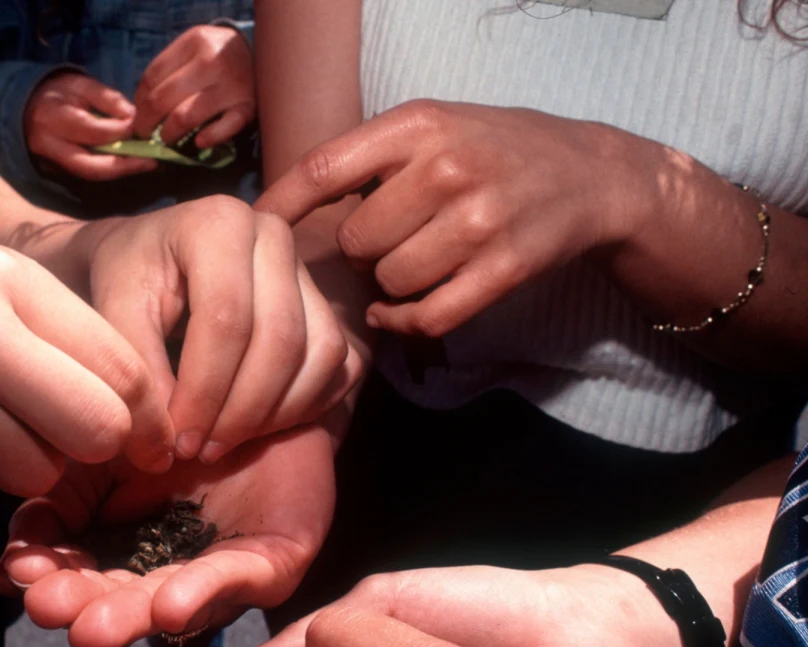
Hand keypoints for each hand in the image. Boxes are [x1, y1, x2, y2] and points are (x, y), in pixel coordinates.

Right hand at [0, 244, 174, 508]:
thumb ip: (62, 339)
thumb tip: (144, 416)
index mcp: (4, 277)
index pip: (123, 366)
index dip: (144, 419)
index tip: (140, 443)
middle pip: (96, 429)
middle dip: (90, 454)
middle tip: (61, 446)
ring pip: (35, 474)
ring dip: (18, 471)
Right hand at [0, 424, 335, 646]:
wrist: (265, 391)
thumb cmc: (182, 418)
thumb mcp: (106, 447)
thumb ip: (63, 491)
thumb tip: (16, 548)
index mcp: (121, 549)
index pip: (73, 568)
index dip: (44, 572)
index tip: (16, 571)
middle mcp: (167, 572)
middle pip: (116, 597)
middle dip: (80, 605)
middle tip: (45, 609)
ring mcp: (219, 573)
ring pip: (168, 601)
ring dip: (127, 616)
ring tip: (91, 631)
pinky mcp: (272, 563)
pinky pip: (235, 579)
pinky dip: (200, 593)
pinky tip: (169, 604)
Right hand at [25, 72, 158, 180]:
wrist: (24, 107)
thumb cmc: (56, 93)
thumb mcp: (80, 84)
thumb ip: (107, 98)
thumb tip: (133, 116)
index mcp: (54, 118)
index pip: (95, 132)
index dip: (122, 132)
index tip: (144, 127)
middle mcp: (50, 146)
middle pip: (91, 166)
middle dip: (125, 166)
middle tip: (154, 162)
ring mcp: (50, 163)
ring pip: (90, 175)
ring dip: (121, 172)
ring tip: (147, 164)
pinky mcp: (55, 172)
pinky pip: (86, 175)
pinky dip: (110, 171)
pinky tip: (130, 164)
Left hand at [76, 197, 359, 463]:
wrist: (143, 261)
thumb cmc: (124, 283)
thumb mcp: (110, 317)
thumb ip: (136, 375)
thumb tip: (163, 446)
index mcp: (219, 223)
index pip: (226, 319)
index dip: (205, 391)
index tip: (177, 440)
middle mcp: (274, 234)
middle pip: (280, 339)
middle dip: (241, 412)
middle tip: (200, 451)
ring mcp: (305, 269)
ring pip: (319, 354)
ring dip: (275, 416)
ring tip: (222, 443)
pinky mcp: (324, 302)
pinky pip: (338, 366)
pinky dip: (303, 408)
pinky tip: (254, 428)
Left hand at [134, 25, 254, 148]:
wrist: (263, 55)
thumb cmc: (217, 57)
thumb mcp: (193, 49)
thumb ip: (168, 70)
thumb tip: (140, 107)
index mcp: (195, 42)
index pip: (151, 78)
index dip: (138, 103)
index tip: (138, 117)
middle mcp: (212, 61)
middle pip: (162, 100)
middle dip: (146, 123)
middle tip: (145, 134)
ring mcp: (231, 86)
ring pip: (184, 117)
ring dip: (168, 135)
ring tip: (166, 139)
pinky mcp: (248, 107)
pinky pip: (222, 129)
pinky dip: (207, 139)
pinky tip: (198, 142)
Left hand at [256, 100, 659, 336]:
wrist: (590, 174)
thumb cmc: (492, 149)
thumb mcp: (433, 126)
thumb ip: (370, 157)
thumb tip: (284, 210)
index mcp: (418, 125)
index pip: (324, 170)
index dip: (281, 205)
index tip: (254, 230)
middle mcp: (447, 168)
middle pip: (356, 240)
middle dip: (361, 250)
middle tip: (385, 243)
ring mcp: (480, 220)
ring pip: (390, 281)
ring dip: (388, 285)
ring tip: (410, 263)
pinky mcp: (506, 268)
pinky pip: (427, 316)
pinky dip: (403, 323)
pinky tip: (397, 313)